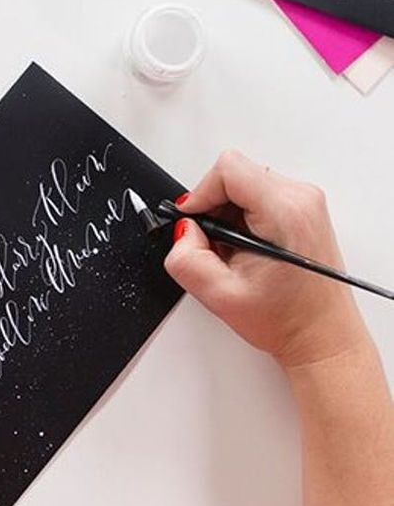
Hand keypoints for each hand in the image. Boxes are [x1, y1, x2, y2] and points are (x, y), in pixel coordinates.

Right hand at [164, 150, 366, 367]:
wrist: (322, 336)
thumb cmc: (288, 319)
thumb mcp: (220, 296)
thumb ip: (186, 259)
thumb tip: (184, 230)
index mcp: (285, 213)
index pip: (229, 170)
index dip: (201, 192)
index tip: (193, 219)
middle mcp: (301, 199)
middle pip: (235, 174)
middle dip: (213, 205)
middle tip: (214, 244)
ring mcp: (306, 202)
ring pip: (244, 182)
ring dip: (227, 212)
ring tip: (233, 250)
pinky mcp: (304, 208)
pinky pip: (258, 193)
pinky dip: (242, 215)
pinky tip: (246, 246)